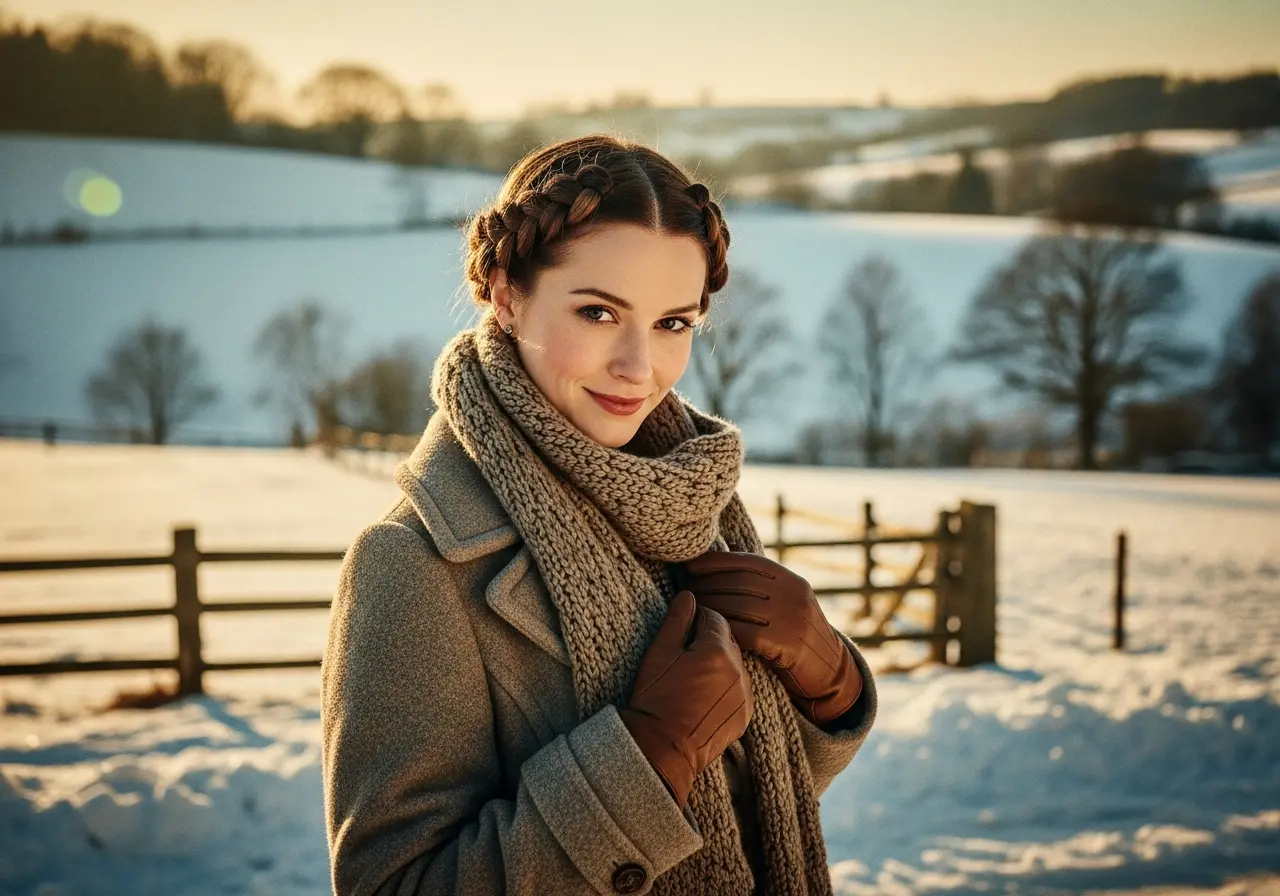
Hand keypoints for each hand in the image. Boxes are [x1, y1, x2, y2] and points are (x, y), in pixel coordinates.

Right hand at [618, 590, 752, 809]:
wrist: (662, 749)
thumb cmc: (655, 698)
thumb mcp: (659, 653)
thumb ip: (677, 620)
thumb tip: (688, 594)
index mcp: (717, 650)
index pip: (714, 618)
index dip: (697, 620)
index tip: (682, 631)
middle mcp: (739, 670)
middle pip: (728, 640)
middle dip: (710, 641)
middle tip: (685, 656)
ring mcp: (745, 694)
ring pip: (736, 665)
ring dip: (720, 665)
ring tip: (693, 679)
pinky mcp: (745, 715)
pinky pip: (740, 690)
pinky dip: (727, 688)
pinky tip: (704, 697)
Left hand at [681, 551, 862, 725]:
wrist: (830, 673)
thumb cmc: (796, 635)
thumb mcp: (787, 602)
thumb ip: (763, 585)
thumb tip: (723, 558)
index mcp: (791, 580)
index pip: (748, 562)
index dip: (716, 562)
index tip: (691, 566)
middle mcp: (794, 594)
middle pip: (740, 583)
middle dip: (707, 585)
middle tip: (685, 591)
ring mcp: (793, 618)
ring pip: (739, 606)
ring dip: (709, 607)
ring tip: (690, 610)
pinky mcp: (787, 644)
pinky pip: (745, 632)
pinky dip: (722, 630)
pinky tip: (707, 631)